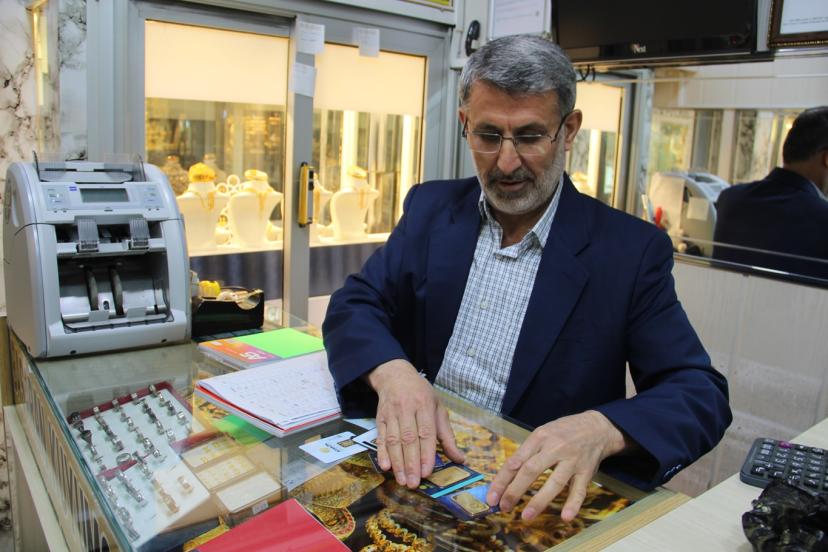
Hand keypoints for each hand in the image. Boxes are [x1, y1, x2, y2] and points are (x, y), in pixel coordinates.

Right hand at [367, 359, 464, 487]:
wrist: (395, 376)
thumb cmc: (421, 394)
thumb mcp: (438, 408)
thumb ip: (447, 435)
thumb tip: (459, 459)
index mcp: (424, 405)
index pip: (426, 432)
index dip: (426, 453)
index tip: (427, 472)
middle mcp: (406, 409)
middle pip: (408, 439)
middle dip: (411, 463)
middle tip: (413, 483)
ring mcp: (391, 413)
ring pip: (393, 440)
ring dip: (397, 462)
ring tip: (402, 480)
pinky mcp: (379, 418)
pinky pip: (380, 437)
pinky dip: (382, 453)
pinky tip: (385, 466)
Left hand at [486, 410, 627, 521]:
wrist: (597, 428)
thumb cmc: (563, 432)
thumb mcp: (543, 433)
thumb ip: (527, 452)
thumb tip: (506, 477)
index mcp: (539, 437)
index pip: (516, 460)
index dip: (502, 480)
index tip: (492, 497)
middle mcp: (555, 448)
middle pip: (531, 471)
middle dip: (515, 491)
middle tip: (503, 507)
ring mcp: (572, 461)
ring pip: (554, 482)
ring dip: (539, 501)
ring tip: (526, 516)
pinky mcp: (586, 472)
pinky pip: (579, 490)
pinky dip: (573, 504)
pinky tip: (565, 517)